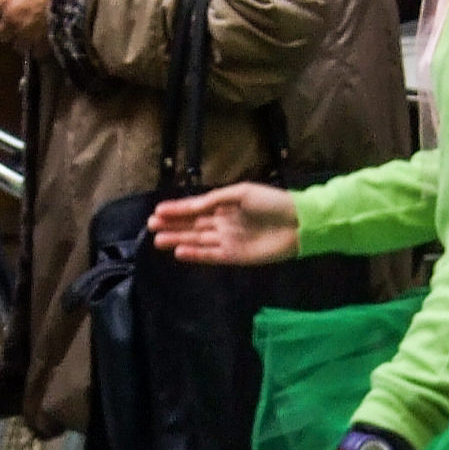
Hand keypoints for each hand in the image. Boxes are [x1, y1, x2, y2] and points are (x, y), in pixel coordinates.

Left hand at [0, 0, 52, 55]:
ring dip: (23, 40)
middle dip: (5, 30)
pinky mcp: (43, 45)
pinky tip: (47, 40)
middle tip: (14, 24)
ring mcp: (28, 36)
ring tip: (33, 33)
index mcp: (6, 0)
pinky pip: (37, 51)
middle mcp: (12, 21)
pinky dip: (40, 47)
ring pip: (18, 46)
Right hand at [147, 183, 300, 265]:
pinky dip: (196, 253)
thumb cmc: (271, 202)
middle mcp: (224, 223)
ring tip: (158, 240)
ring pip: (198, 240)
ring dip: (178, 239)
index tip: (157, 211)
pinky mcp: (236, 256)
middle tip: (150, 226)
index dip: (177, 209)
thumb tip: (192, 206)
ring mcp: (229, 240)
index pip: (196, 208)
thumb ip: (214, 200)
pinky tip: (179, 251)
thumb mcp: (240, 193)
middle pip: (193, 225)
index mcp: (226, 205)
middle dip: (172, 225)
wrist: (298, 223)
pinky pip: (211, 255)